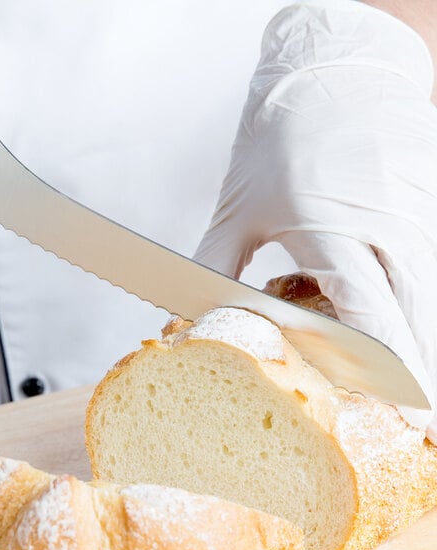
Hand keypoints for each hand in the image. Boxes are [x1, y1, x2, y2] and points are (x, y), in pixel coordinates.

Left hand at [194, 1, 436, 441]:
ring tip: (415, 395)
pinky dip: (420, 307)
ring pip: (431, 300)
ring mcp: (418, 220)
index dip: (382, 378)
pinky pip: (430, 273)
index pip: (371, 322)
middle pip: (419, 322)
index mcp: (338, 233)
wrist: (335, 69)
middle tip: (418, 430)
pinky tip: (405, 327)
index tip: (392, 418)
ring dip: (422, 347)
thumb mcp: (239, 205)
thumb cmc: (284, 133)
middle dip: (419, 380)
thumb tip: (187, 317)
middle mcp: (390, 232)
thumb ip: (214, 266)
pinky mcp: (427, 211)